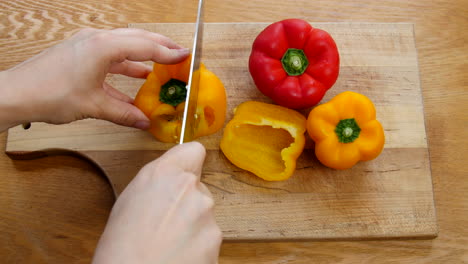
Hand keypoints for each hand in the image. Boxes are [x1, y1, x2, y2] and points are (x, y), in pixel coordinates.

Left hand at [0, 28, 188, 130]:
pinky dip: (125, 66)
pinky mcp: (79, 54)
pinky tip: (135, 78)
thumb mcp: (93, 105)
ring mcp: (86, 46)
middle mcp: (96, 41)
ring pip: (123, 46)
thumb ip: (123, 113)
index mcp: (103, 47)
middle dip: (159, 46)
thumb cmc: (49, 94)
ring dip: (143, 56)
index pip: (144, 47)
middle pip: (136, 39)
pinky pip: (110, 57)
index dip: (167, 53)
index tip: (185, 55)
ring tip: (160, 66)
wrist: (15, 94)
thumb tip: (144, 121)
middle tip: (178, 53)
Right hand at [92, 142, 221, 263]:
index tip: (183, 172)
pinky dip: (198, 245)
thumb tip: (169, 182)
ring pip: (204, 213)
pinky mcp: (216, 240)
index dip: (187, 163)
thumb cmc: (120, 248)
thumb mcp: (129, 200)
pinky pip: (209, 236)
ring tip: (168, 243)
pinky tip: (178, 255)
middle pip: (198, 187)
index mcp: (165, 174)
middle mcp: (191, 189)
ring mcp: (207, 215)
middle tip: (165, 221)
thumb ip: (156, 183)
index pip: (193, 150)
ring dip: (193, 225)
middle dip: (187, 201)